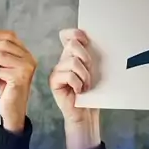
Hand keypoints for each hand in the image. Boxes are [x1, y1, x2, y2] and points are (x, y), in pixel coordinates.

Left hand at [0, 30, 36, 132]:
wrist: (13, 112)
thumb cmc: (8, 92)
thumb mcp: (5, 70)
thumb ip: (2, 57)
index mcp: (26, 55)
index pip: (11, 37)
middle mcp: (29, 60)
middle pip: (5, 44)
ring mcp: (26, 69)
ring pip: (1, 56)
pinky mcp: (19, 79)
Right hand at [49, 29, 99, 148]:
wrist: (86, 114)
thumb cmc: (91, 94)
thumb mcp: (94, 71)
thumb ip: (91, 56)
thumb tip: (91, 41)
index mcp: (73, 55)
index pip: (69, 35)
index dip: (77, 34)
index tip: (87, 42)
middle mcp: (63, 60)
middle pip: (73, 45)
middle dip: (86, 58)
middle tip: (89, 74)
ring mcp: (57, 70)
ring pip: (73, 62)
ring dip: (84, 76)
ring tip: (85, 86)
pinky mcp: (54, 81)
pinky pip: (69, 75)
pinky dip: (78, 84)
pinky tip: (78, 91)